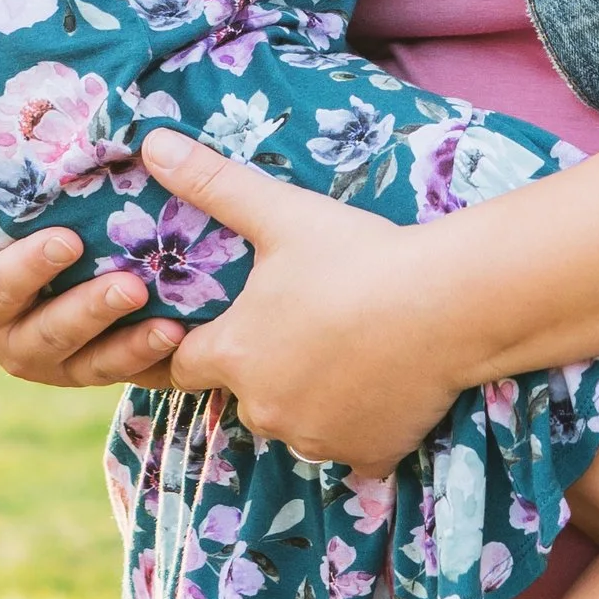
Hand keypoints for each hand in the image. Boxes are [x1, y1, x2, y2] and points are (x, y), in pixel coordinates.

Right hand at [0, 163, 186, 393]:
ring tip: (169, 324)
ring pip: (94, 364)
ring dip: (132, 347)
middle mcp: (15, 346)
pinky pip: (130, 375)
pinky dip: (158, 364)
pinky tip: (188, 343)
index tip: (66, 241)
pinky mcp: (99, 369)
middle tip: (131, 284)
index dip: (29, 271)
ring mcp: (61, 364)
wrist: (9, 290)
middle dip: (90, 313)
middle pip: (51, 337)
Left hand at [135, 130, 477, 470]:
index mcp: (234, 354)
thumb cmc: (357, 256)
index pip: (185, 364)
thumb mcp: (279, 212)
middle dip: (263, 370)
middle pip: (245, 396)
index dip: (200, 343)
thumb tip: (151, 143)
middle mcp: (265, 408)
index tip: (228, 324)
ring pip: (296, 422)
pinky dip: (359, 425)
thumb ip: (211, 184)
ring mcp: (317, 438)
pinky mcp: (368, 454)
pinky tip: (380, 386)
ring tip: (344, 350)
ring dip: (309, 399)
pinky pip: (351, 446)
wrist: (447, 303)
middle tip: (303, 326)